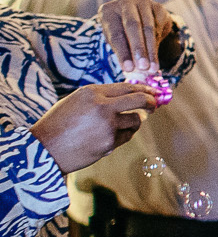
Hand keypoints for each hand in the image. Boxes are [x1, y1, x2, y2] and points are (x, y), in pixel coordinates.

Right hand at [30, 82, 161, 171]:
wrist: (44, 149)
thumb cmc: (59, 123)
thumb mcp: (77, 101)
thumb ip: (101, 97)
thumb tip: (131, 95)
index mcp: (92, 92)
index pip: (127, 87)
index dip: (144, 89)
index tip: (154, 92)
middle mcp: (102, 106)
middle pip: (140, 101)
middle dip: (151, 102)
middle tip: (155, 105)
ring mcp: (107, 126)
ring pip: (136, 121)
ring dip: (133, 122)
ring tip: (117, 126)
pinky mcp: (109, 143)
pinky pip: (125, 137)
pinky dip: (121, 136)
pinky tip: (106, 138)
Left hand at [96, 0, 178, 73]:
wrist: (136, 16)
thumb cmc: (120, 31)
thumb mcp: (116, 40)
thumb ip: (123, 51)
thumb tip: (133, 68)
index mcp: (107, 10)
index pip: (116, 33)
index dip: (123, 52)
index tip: (129, 68)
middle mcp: (125, 1)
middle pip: (133, 26)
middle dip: (139, 48)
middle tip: (144, 67)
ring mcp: (143, 1)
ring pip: (149, 27)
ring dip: (152, 49)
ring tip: (152, 67)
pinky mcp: (158, 6)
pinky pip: (160, 26)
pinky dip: (158, 41)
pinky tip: (155, 54)